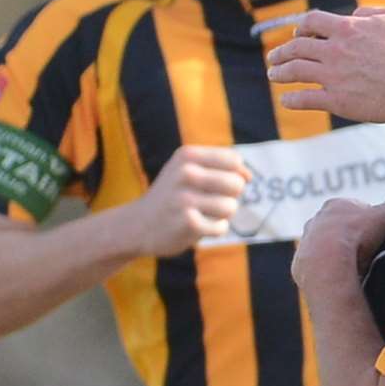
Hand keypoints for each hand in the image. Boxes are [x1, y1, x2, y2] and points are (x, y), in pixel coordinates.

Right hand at [130, 145, 250, 255]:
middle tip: (211, 201)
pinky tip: (198, 227)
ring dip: (222, 215)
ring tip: (204, 213)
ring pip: (231, 206)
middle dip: (230, 195)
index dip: (238, 173)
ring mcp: (184, 199)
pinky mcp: (187, 223)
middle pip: (236, 183)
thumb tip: (248, 177)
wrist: (136, 226)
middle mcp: (185, 173)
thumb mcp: (187, 169)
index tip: (227, 183)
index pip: (234, 159)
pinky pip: (221, 227)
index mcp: (187, 155)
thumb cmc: (172, 195)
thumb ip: (220, 167)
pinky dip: (215, 230)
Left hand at [267, 7, 384, 119]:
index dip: (300, 28)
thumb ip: (370, 12)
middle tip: (274, 57)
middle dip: (282, 52)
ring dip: (280, 72)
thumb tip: (354, 15)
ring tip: (274, 75)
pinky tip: (287, 100)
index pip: (311, 22)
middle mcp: (336, 50)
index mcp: (348, 28)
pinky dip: (292, 99)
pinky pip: (306, 99)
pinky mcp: (339, 101)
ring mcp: (335, 76)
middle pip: (297, 47)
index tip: (297, 35)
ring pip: (295, 71)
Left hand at [291, 184, 384, 294]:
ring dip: (337, 253)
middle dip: (351, 236)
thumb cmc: (357, 236)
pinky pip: (316, 264)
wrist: (327, 264)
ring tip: (354, 267)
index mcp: (337, 205)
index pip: (355, 210)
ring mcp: (307, 240)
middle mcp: (317, 220)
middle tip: (367, 251)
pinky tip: (340, 277)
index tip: (378, 235)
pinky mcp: (300, 261)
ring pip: (325, 246)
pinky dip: (327, 269)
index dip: (369, 222)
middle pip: (338, 227)